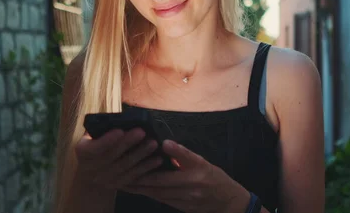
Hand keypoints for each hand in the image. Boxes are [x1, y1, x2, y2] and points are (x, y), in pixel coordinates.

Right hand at [73, 128, 163, 189]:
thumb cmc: (94, 145)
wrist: (90, 174)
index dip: (107, 140)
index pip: (95, 147)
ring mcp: (105, 179)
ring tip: (153, 143)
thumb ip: (101, 128)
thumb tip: (119, 118)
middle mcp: (92, 168)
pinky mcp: (119, 185)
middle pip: (112, 156)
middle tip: (142, 132)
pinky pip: (134, 177)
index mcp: (83, 152)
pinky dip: (146, 168)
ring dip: (140, 155)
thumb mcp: (91, 136)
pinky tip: (158, 159)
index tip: (120, 130)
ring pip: (125, 167)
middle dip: (128, 143)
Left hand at [123, 140, 250, 212]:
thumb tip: (166, 144)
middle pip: (160, 183)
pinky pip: (161, 200)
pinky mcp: (181, 208)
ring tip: (123, 182)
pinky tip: (137, 190)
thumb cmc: (215, 179)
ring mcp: (186, 200)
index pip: (174, 164)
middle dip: (139, 179)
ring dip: (139, 188)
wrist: (228, 203)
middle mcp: (191, 187)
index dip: (152, 164)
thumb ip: (184, 155)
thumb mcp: (204, 162)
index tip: (135, 158)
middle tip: (121, 173)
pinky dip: (148, 194)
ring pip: (158, 193)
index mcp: (197, 172)